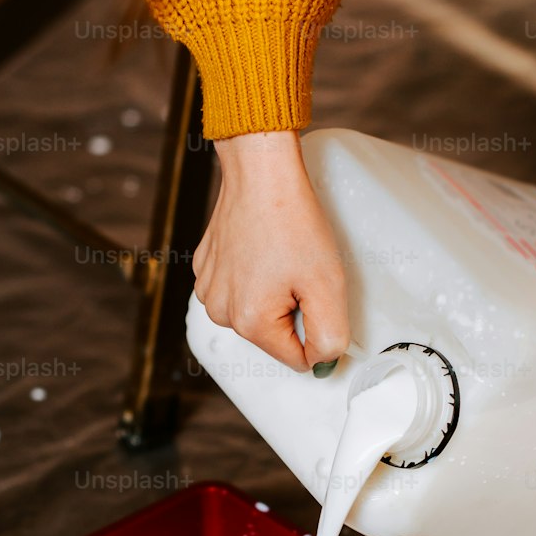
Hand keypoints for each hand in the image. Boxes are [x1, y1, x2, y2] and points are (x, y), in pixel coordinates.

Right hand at [193, 131, 349, 371]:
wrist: (260, 171)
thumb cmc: (293, 222)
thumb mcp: (327, 285)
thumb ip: (330, 338)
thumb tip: (322, 364)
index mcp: (249, 323)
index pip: (298, 359)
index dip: (318, 330)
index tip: (317, 294)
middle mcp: (220, 313)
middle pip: (275, 336)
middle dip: (294, 310)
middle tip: (300, 270)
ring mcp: (208, 290)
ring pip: (256, 313)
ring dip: (274, 293)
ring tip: (280, 256)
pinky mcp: (205, 268)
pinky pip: (238, 288)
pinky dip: (254, 275)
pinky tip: (262, 248)